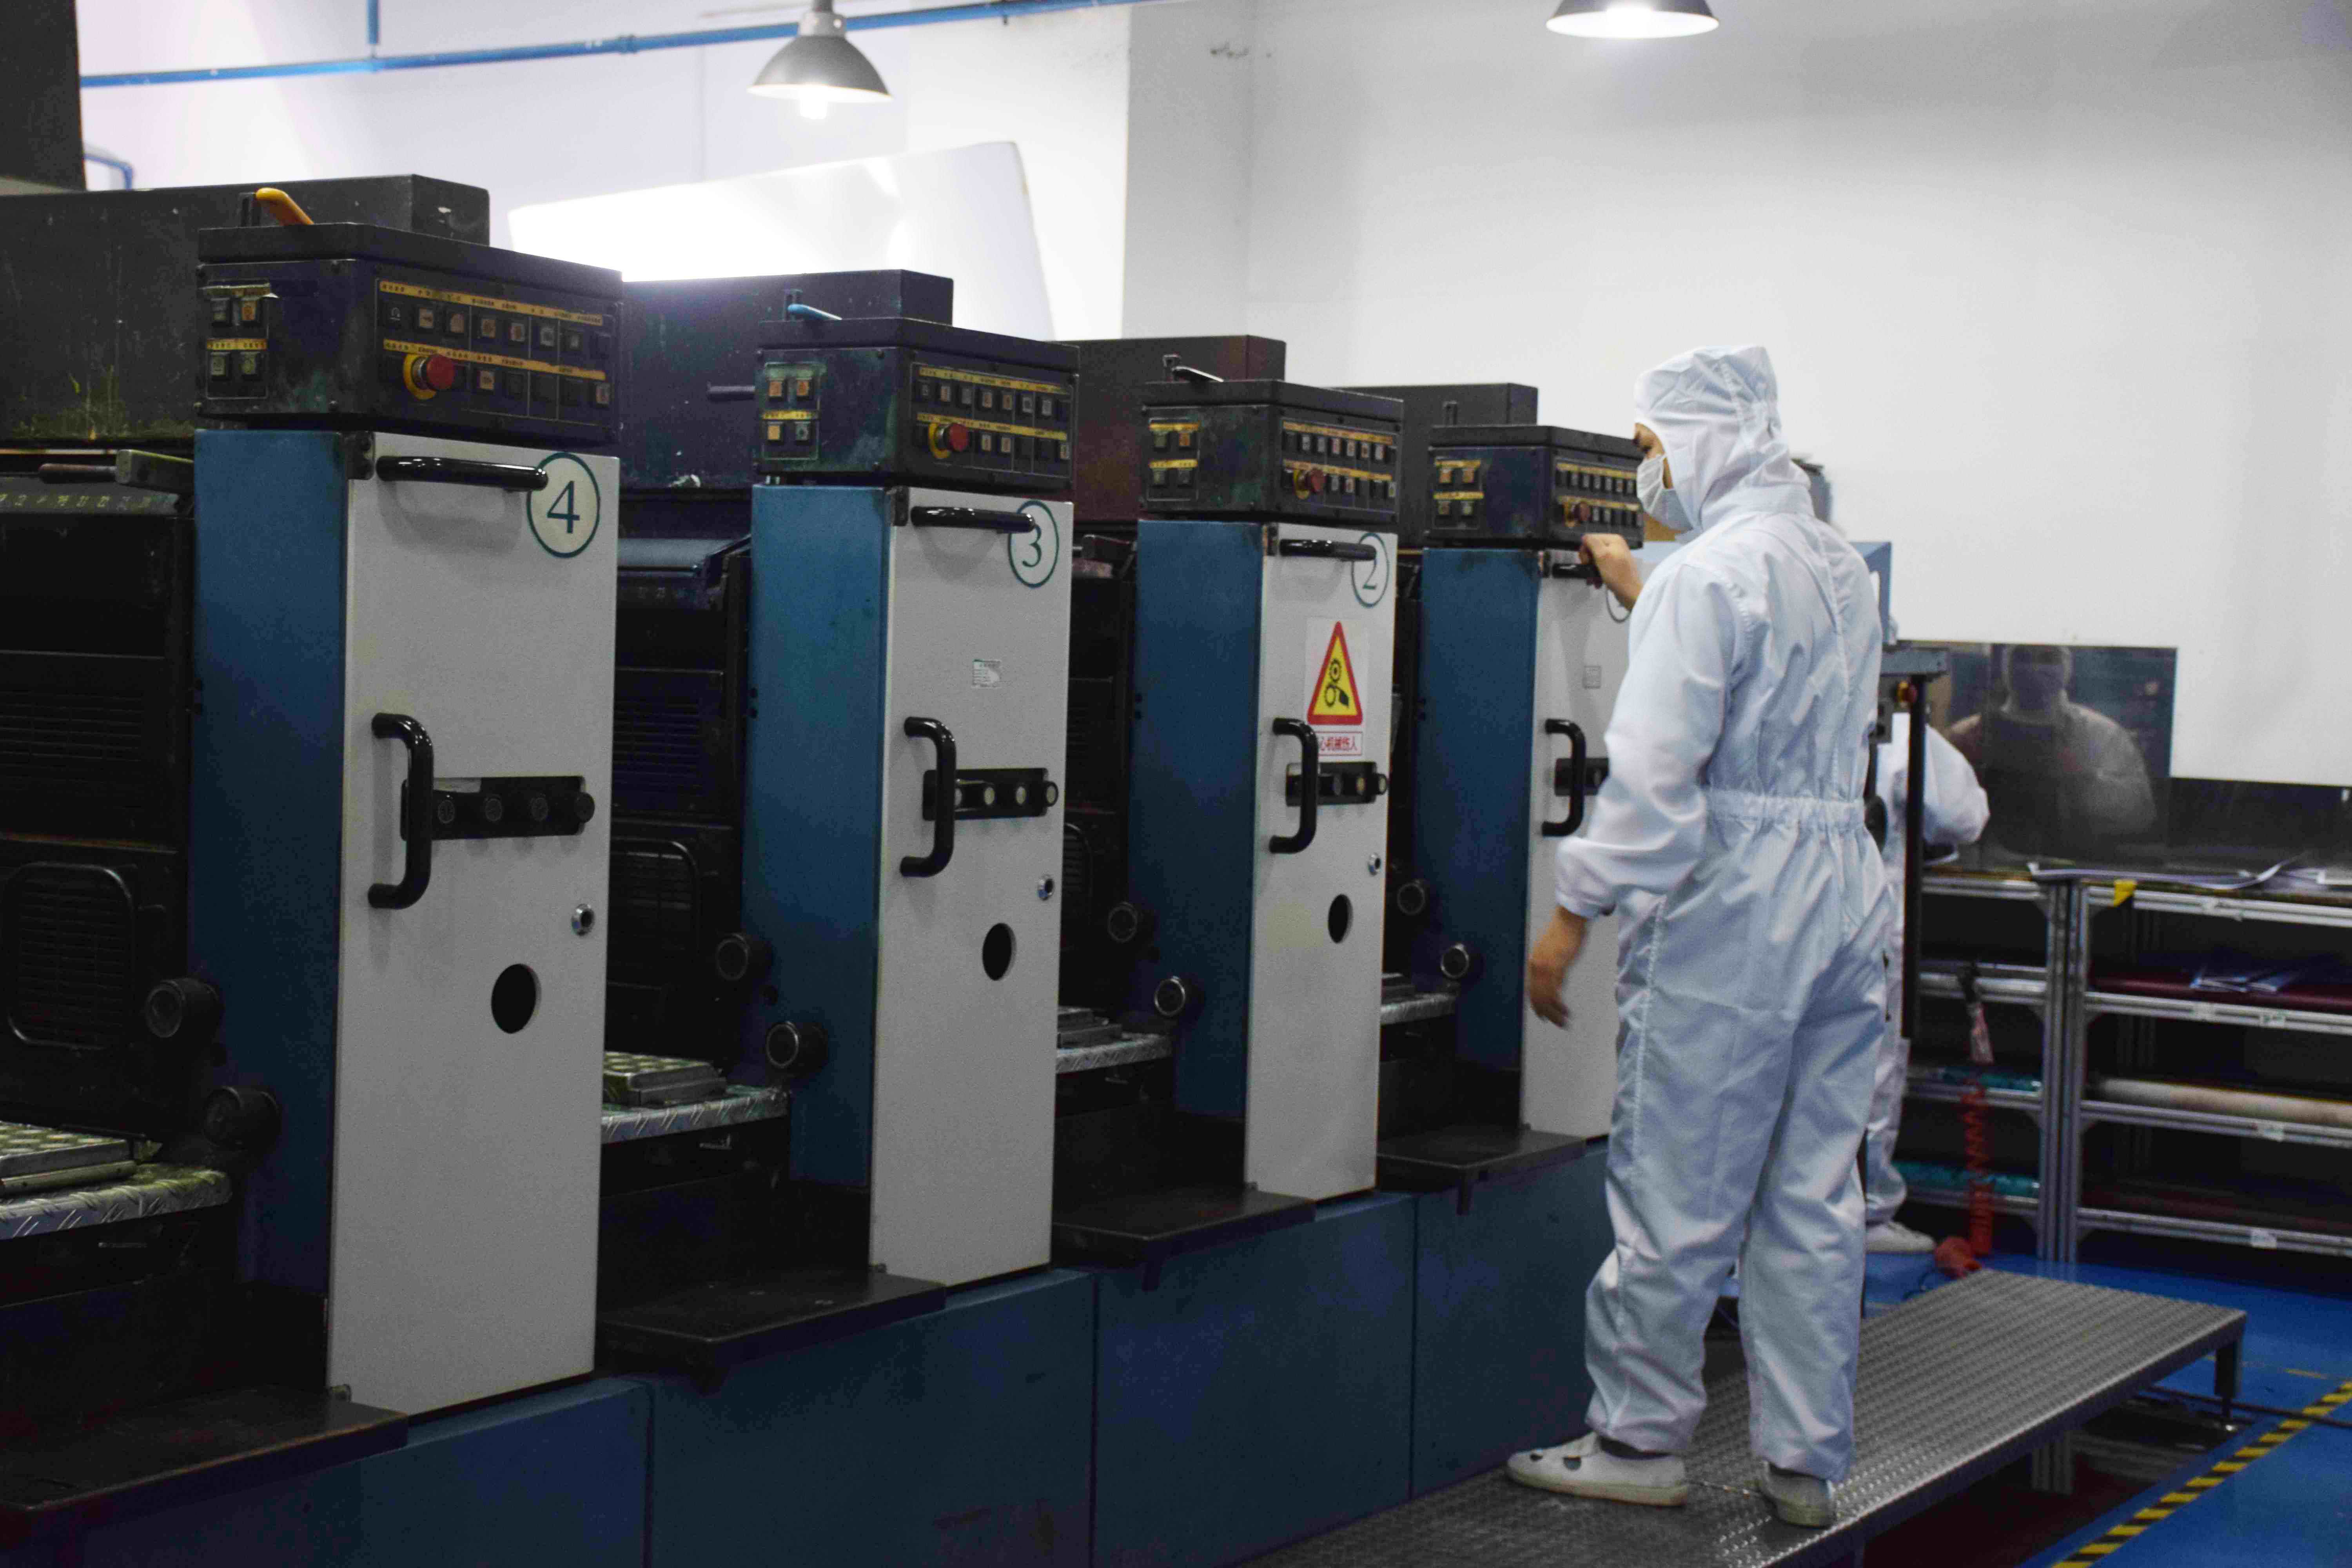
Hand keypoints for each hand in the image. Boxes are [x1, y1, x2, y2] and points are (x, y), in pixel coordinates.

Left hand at [1526, 907, 1587, 1027]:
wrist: (1569, 920)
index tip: (1542, 1015)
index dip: (1536, 1004)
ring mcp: (1545, 968)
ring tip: (1563, 1022)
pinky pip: (1554, 993)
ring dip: (1554, 1013)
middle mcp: (1535, 966)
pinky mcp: (1556, 968)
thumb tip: (1556, 982)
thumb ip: (1551, 966)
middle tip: (1554, 1023)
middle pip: (1536, 997)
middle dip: (1545, 1012)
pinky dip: (1559, 1005)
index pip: (1531, 989)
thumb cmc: (1564, 933)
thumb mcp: (1552, 951)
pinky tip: (1565, 1011)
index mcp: (1533, 962)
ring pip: (1545, 998)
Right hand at [1581, 534, 1640, 610]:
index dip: (1585, 550)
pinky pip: (1602, 567)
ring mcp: (1616, 556)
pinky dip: (1597, 575)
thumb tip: (1584, 536)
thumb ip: (1592, 543)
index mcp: (1613, 539)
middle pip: (1593, 549)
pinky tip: (1597, 583)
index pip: (1591, 538)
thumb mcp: (1602, 556)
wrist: (1630, 592)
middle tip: (1588, 570)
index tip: (1585, 562)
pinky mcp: (1616, 566)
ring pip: (1596, 559)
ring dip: (1591, 571)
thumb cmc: (1616, 573)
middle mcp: (1616, 545)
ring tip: (1592, 580)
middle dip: (1588, 562)